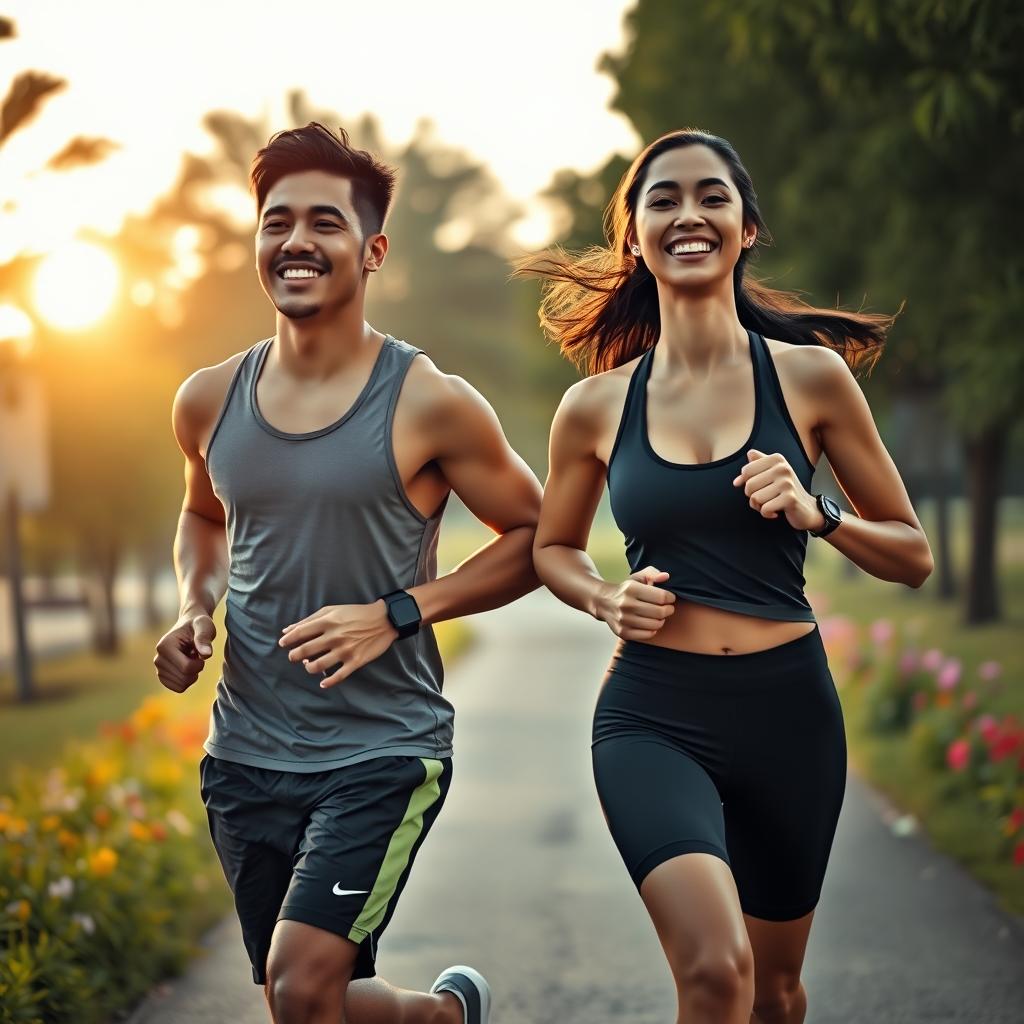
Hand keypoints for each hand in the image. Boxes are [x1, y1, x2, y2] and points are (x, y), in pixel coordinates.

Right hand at [153, 612, 215, 692]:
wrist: (190, 625)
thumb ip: (204, 638)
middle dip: (196, 669)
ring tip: (191, 658)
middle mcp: (158, 658)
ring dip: (192, 674)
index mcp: (164, 646)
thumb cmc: (198, 624)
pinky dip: (187, 680)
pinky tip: (188, 666)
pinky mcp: (162, 675)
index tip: (202, 652)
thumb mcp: (204, 626)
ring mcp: (159, 668)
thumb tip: (206, 655)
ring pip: (181, 685)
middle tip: (196, 654)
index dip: (200, 663)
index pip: (187, 668)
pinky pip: (178, 688)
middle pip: (184, 678)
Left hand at [278, 601, 398, 688]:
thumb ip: (309, 620)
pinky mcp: (356, 661)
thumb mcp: (332, 610)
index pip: (300, 633)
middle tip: (293, 657)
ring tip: (308, 666)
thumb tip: (287, 630)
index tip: (283, 644)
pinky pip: (338, 676)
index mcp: (327, 622)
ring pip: (318, 665)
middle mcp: (334, 637)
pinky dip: (328, 682)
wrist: (385, 620)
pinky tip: (323, 682)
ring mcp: (345, 650)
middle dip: (294, 656)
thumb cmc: (356, 613)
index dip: (288, 640)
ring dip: (309, 668)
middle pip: (305, 651)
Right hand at [595, 565, 675, 640]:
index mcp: (631, 588)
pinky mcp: (622, 632)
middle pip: (660, 612)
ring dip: (661, 620)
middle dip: (668, 610)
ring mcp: (623, 620)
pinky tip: (650, 623)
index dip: (670, 598)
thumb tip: (665, 577)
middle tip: (667, 608)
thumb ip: (652, 573)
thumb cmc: (626, 589)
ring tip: (658, 615)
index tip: (669, 598)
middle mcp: (626, 604)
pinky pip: (647, 635)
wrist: (603, 601)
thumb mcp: (638, 577)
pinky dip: (653, 630)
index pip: (661, 596)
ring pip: (655, 624)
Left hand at [732, 448, 824, 530]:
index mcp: (776, 459)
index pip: (746, 471)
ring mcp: (787, 482)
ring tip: (771, 504)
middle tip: (766, 499)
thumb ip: (754, 469)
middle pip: (749, 485)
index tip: (756, 488)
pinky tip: (776, 512)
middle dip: (753, 497)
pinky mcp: (790, 498)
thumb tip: (736, 481)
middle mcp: (782, 468)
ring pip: (755, 498)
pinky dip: (767, 514)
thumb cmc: (784, 491)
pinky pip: (764, 509)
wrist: (807, 508)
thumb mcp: (770, 475)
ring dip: (759, 506)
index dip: (745, 483)